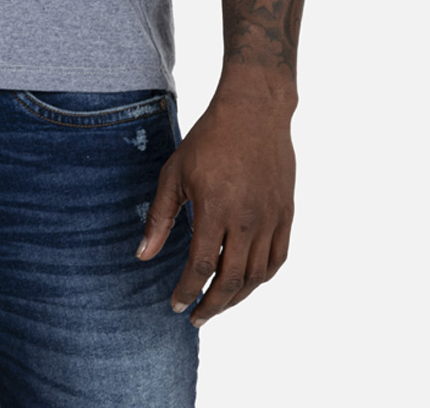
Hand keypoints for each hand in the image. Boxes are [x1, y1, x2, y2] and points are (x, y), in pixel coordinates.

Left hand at [135, 91, 294, 324]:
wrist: (254, 112)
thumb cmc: (209, 139)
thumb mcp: (175, 173)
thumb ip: (160, 217)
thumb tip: (143, 255)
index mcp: (215, 208)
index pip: (201, 266)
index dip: (187, 291)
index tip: (176, 306)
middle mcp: (247, 219)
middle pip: (231, 281)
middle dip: (211, 306)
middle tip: (196, 317)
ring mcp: (271, 219)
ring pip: (256, 277)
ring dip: (236, 298)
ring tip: (217, 304)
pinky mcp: (286, 215)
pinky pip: (277, 260)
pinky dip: (262, 279)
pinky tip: (246, 283)